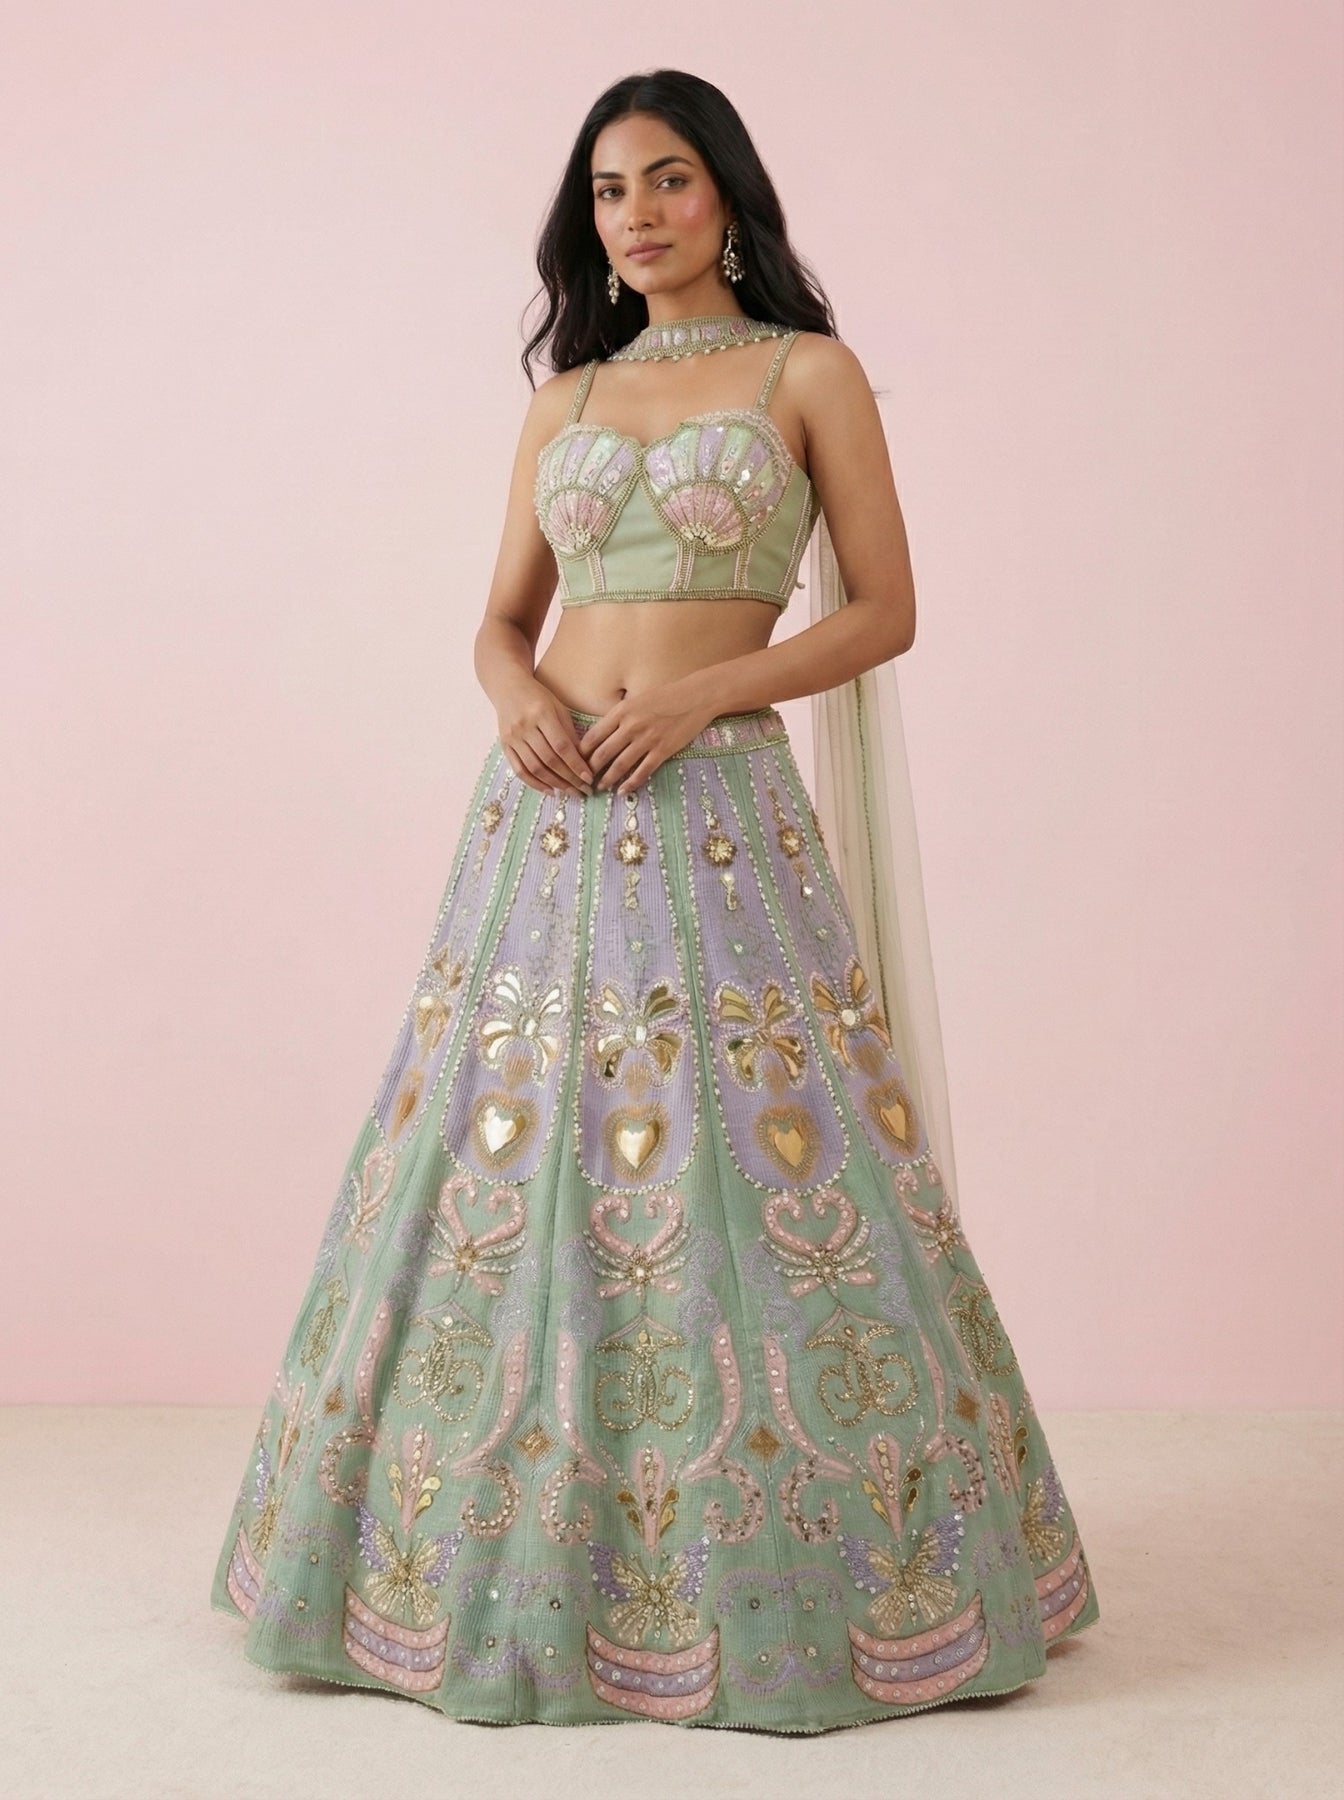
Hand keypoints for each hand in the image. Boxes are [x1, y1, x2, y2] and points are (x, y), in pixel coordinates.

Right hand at [495, 681, 593, 796]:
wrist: (508, 687)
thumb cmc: (539, 697)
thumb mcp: (558, 708)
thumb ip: (569, 733)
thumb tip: (583, 761)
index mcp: (542, 713)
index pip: (562, 746)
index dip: (576, 765)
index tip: (589, 778)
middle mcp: (525, 726)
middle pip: (549, 760)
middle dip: (569, 778)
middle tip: (583, 790)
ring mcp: (512, 737)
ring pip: (534, 768)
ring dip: (554, 784)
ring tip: (570, 792)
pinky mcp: (504, 745)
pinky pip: (520, 770)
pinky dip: (535, 783)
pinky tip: (550, 790)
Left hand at [577, 678, 720, 793]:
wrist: (697, 696)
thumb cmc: (666, 696)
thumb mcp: (636, 700)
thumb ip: (620, 716)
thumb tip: (603, 735)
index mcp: (621, 712)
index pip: (592, 736)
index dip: (581, 753)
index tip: (577, 761)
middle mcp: (631, 726)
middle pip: (602, 754)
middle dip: (590, 770)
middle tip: (584, 779)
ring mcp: (647, 740)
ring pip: (620, 766)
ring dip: (607, 779)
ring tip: (600, 787)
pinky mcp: (663, 750)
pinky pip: (642, 772)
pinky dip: (630, 784)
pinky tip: (622, 791)